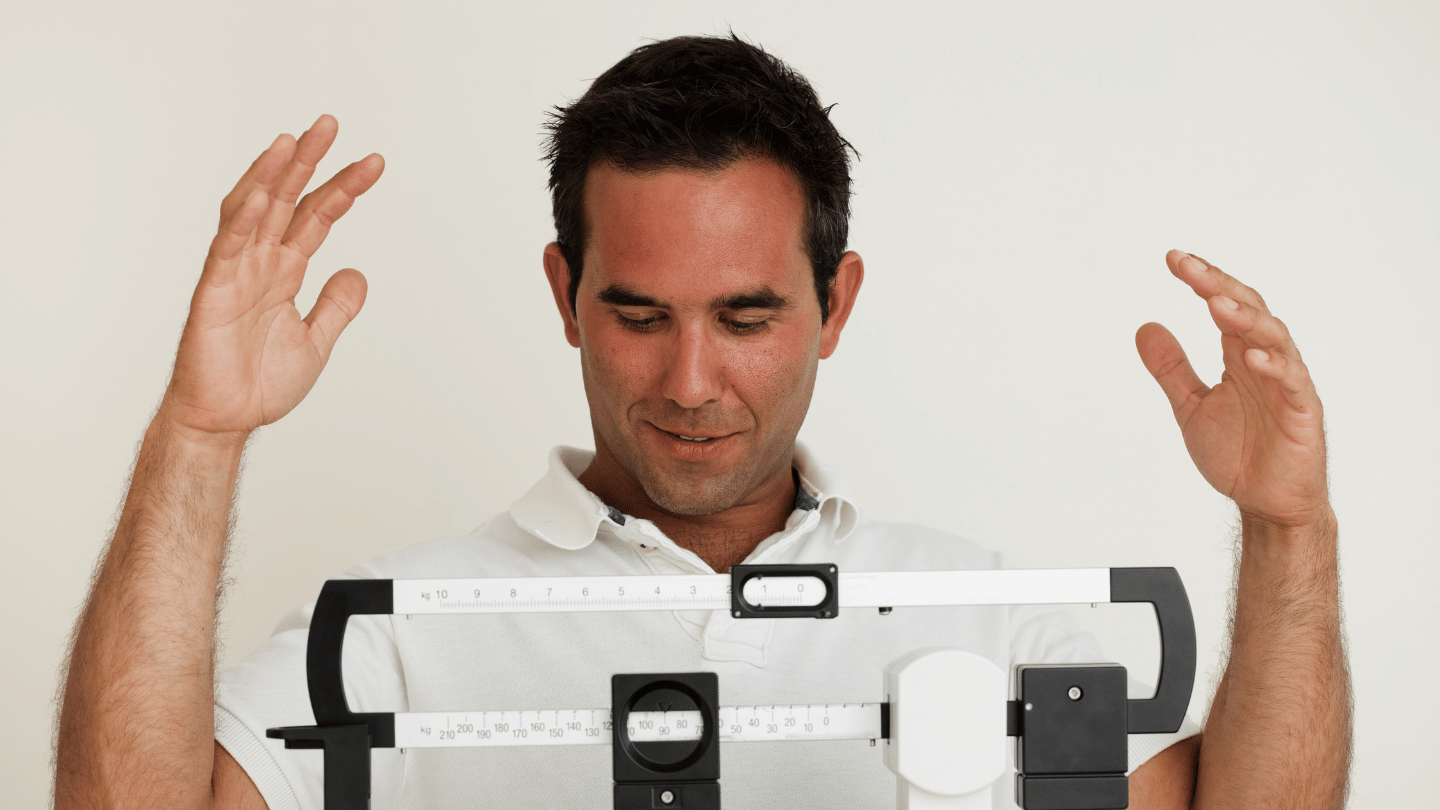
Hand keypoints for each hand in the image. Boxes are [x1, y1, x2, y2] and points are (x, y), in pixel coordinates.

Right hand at [160, 115, 383, 439]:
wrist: (224, 421)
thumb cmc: (258, 384)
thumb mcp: (317, 340)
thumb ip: (337, 306)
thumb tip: (358, 272)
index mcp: (284, 271)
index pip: (316, 217)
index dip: (342, 188)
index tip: (373, 163)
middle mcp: (259, 263)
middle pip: (285, 199)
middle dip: (308, 162)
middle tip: (331, 124)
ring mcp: (234, 273)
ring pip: (252, 211)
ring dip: (271, 175)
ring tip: (293, 141)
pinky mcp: (212, 292)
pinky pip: (226, 249)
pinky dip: (241, 219)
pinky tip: (259, 192)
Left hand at [1136, 250, 1328, 528]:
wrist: (1266, 503)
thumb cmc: (1237, 454)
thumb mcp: (1190, 407)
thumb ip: (1170, 368)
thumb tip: (1144, 326)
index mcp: (1240, 355)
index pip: (1223, 305)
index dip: (1201, 280)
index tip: (1172, 259)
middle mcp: (1265, 361)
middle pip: (1247, 310)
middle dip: (1217, 285)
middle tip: (1186, 266)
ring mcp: (1287, 384)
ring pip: (1273, 337)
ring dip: (1245, 318)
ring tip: (1216, 302)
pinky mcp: (1302, 411)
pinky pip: (1291, 382)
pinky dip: (1273, 365)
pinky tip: (1249, 356)